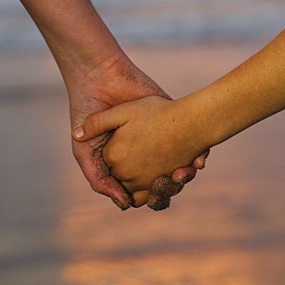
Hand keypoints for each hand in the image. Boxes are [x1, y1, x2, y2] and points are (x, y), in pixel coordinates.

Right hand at [73, 93, 209, 196]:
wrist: (98, 78)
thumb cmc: (86, 114)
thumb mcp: (85, 152)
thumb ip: (100, 180)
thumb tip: (125, 205)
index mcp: (126, 163)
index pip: (145, 191)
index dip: (152, 197)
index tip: (154, 197)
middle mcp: (146, 152)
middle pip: (166, 182)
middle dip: (171, 187)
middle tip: (170, 183)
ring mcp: (161, 136)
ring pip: (182, 168)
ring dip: (186, 177)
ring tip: (182, 175)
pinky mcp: (173, 118)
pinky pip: (194, 144)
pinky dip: (199, 157)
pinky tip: (196, 162)